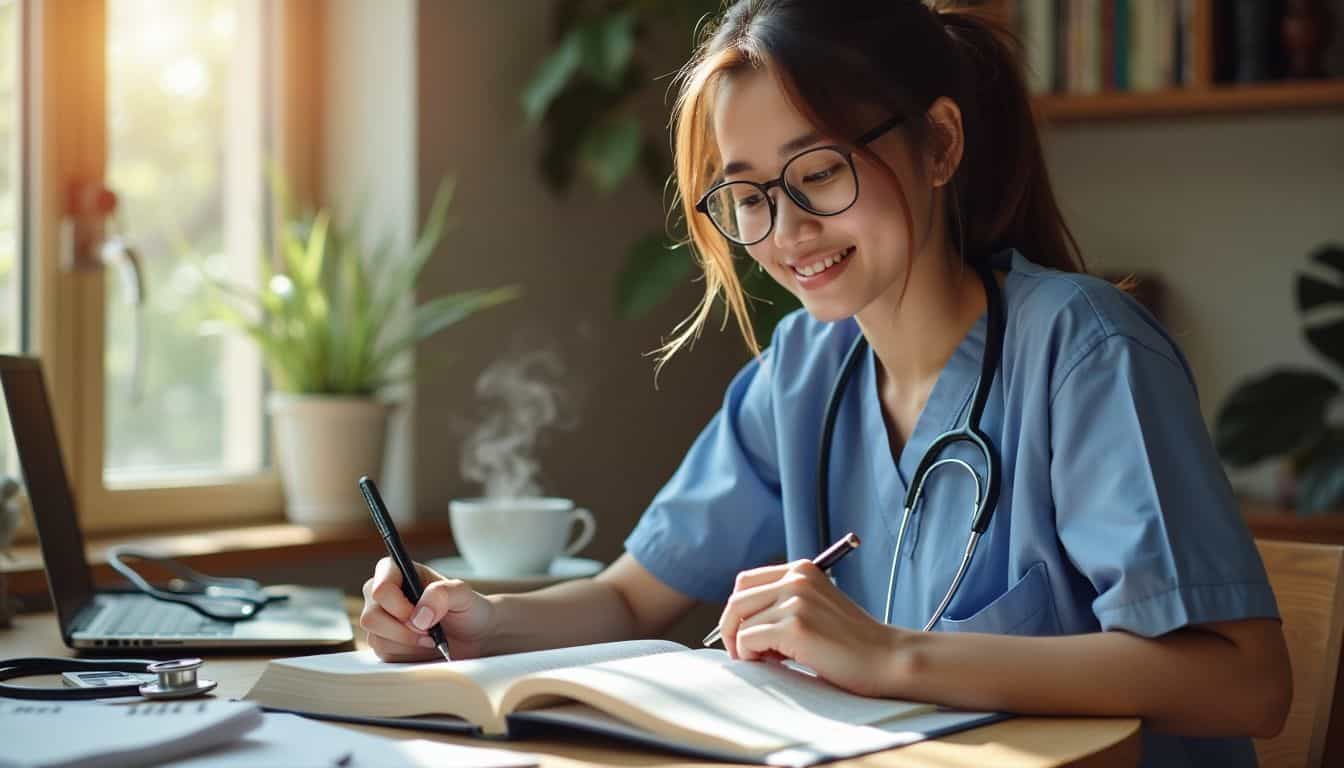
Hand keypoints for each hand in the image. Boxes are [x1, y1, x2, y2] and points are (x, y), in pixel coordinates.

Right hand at [360, 557, 495, 661]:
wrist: (473, 636)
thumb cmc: (466, 608)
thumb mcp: (463, 594)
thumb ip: (442, 593)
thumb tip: (419, 615)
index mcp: (396, 571)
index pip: (380, 588)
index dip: (398, 606)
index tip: (421, 617)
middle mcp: (381, 594)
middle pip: (371, 617)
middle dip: (403, 631)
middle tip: (429, 632)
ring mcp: (379, 619)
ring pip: (376, 638)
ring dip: (408, 644)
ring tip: (431, 638)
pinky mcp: (382, 642)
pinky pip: (383, 655)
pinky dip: (408, 655)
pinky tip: (423, 647)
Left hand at [717, 560, 904, 696]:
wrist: (887, 660)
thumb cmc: (852, 642)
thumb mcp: (816, 607)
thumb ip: (785, 602)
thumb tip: (738, 620)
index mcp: (802, 570)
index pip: (745, 582)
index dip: (738, 611)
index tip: (745, 634)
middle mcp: (797, 579)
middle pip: (736, 599)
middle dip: (731, 629)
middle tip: (744, 654)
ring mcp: (796, 601)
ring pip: (740, 623)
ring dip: (745, 647)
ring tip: (771, 660)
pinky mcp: (795, 627)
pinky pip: (748, 641)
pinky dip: (751, 657)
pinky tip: (777, 664)